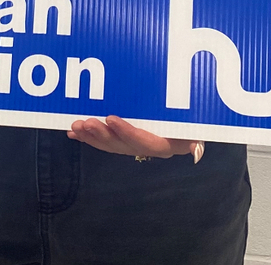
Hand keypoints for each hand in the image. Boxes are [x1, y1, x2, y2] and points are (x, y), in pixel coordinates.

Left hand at [68, 115, 203, 160]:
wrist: (184, 125)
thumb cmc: (190, 124)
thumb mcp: (196, 130)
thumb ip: (194, 141)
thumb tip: (196, 151)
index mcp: (163, 144)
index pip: (143, 141)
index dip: (126, 131)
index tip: (111, 118)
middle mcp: (145, 148)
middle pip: (121, 145)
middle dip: (102, 135)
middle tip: (85, 123)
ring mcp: (132, 144)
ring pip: (108, 143)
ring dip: (91, 136)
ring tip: (75, 127)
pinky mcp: (122, 138)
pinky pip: (104, 140)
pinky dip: (88, 135)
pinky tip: (74, 132)